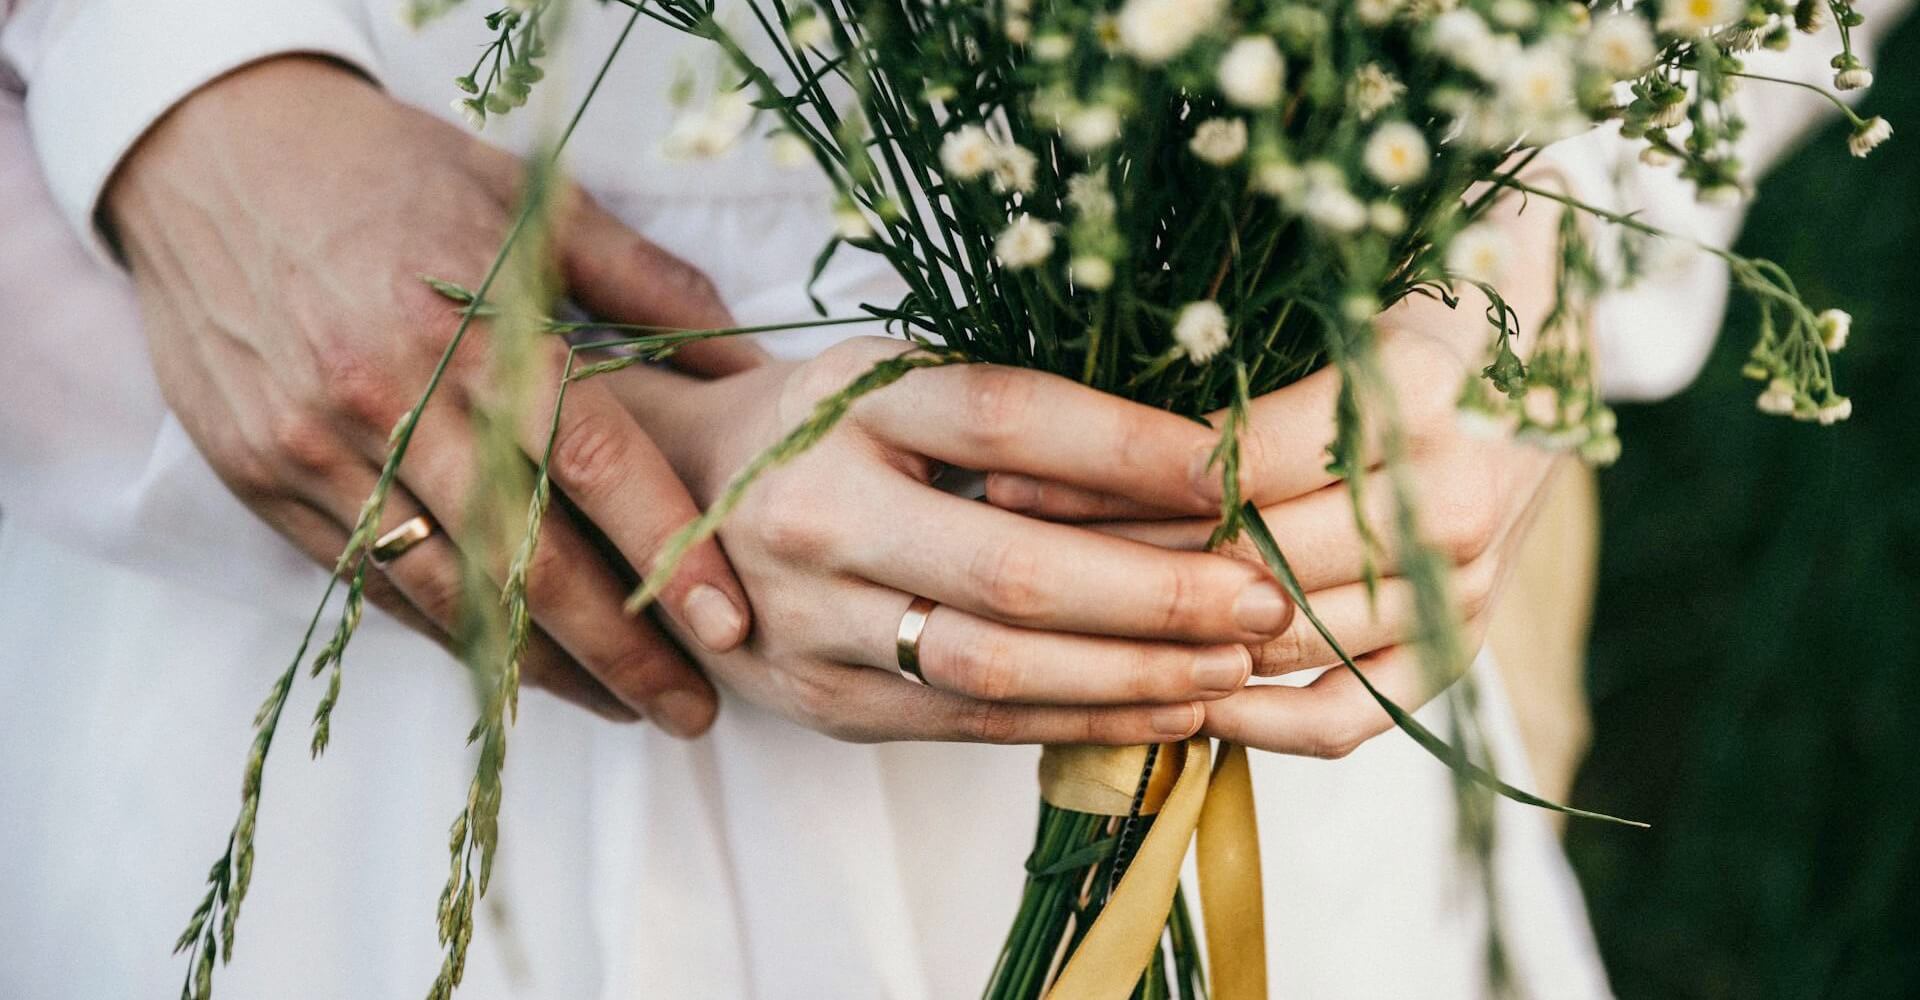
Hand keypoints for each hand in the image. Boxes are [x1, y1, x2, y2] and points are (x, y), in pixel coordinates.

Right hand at [106, 56, 764, 734]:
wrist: (210, 149)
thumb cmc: (393, 169)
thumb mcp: (531, 200)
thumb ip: (647, 284)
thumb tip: (746, 368)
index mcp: (471, 326)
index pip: (595, 464)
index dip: (669, 552)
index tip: (730, 625)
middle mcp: (390, 398)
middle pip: (526, 557)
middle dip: (619, 650)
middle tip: (693, 711)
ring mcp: (316, 448)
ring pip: (445, 590)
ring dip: (542, 667)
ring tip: (625, 705)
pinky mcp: (262, 479)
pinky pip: (371, 583)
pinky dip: (451, 631)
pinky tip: (516, 663)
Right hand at [609, 337, 1300, 744]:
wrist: (677, 502)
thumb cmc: (828, 429)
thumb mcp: (899, 378)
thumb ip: (1012, 412)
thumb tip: (1193, 454)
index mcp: (852, 403)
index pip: (1008, 419)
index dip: (1132, 449)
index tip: (1237, 472)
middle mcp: (821, 512)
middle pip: (1012, 568)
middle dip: (1158, 594)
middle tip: (1265, 599)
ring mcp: (814, 620)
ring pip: (994, 666)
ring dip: (1131, 675)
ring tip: (1232, 665)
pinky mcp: (826, 702)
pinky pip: (971, 724)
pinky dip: (1081, 723)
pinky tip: (1167, 713)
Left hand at [989, 187, 1570, 758]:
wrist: (1542, 335)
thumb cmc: (1410, 296)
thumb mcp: (1327, 295)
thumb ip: (1225, 352)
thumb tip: (1059, 409)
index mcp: (1407, 391)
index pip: (1223, 467)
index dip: (1103, 484)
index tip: (1008, 483)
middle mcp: (1444, 494)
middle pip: (1241, 560)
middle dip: (1112, 565)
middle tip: (1011, 567)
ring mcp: (1461, 580)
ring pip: (1280, 640)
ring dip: (1166, 644)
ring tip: (1069, 632)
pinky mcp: (1465, 638)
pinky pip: (1352, 716)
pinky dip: (1261, 726)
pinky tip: (1183, 707)